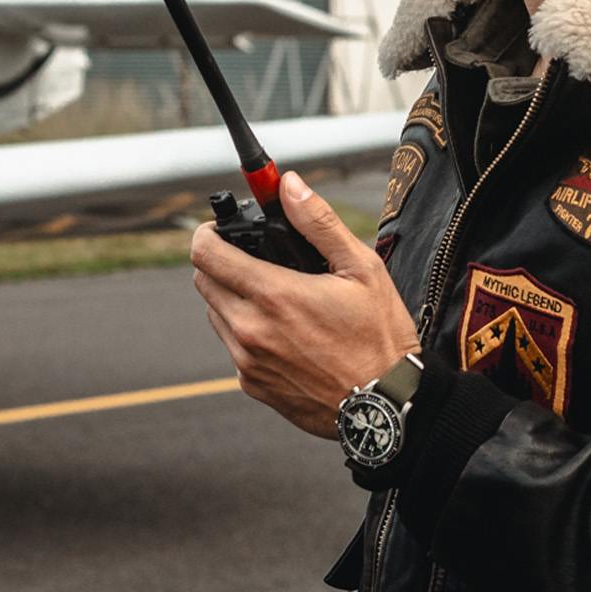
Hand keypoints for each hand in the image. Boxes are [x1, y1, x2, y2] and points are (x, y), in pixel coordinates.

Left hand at [190, 171, 420, 438]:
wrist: (386, 406)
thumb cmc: (381, 336)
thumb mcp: (362, 269)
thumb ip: (319, 223)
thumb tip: (289, 185)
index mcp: (274, 295)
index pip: (205, 253)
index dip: (208, 233)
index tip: (221, 230)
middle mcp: (251, 330)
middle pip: (204, 281)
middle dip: (222, 263)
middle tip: (256, 261)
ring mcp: (248, 361)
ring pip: (216, 314)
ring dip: (233, 299)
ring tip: (277, 299)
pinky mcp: (252, 385)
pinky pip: (234, 347)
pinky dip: (248, 333)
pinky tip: (286, 334)